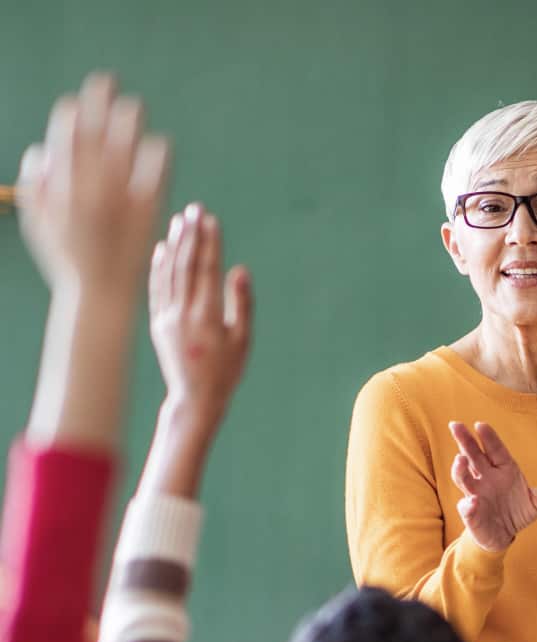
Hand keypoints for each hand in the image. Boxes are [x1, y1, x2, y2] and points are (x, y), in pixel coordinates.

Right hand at [17, 72, 168, 295]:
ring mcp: (118, 201)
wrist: (101, 294)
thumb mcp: (37, 223)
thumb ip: (36, 186)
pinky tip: (162, 144)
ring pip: (122, 151)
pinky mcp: (145, 215)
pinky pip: (152, 179)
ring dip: (127, 124)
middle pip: (93, 135)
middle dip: (98, 105)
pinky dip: (156, 159)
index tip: (76, 102)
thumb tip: (41, 153)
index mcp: (62, 189)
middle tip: (108, 83)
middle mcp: (89, 189)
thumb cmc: (67, 261)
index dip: (70, 115)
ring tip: (134, 107)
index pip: (63, 139)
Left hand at [150, 202, 252, 427]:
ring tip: (179, 221)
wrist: (195, 398)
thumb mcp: (243, 340)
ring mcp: (167, 318)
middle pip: (186, 266)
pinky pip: (156, 289)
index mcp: (207, 318)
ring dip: (174, 245)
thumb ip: (241, 304)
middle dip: (191, 236)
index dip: (210, 244)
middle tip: (195, 210)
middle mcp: (183, 314)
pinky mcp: (157, 324)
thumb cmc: (226, 372)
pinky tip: (161, 249)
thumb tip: (239, 270)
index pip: (207, 271)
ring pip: (169, 274)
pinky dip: (158, 268)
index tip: (211, 220)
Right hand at [448, 421, 536, 551]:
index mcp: (503, 468)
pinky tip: (471, 503)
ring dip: (460, 469)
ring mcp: (476, 494)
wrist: (505, 534)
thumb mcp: (535, 503)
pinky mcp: (471, 513)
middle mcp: (486, 477)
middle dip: (464, 441)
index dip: (488, 437)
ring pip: (463, 478)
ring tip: (460, 460)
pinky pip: (466, 507)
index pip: (495, 449)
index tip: (480, 425)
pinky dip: (467, 505)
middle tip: (456, 425)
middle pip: (472, 456)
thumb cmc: (517, 511)